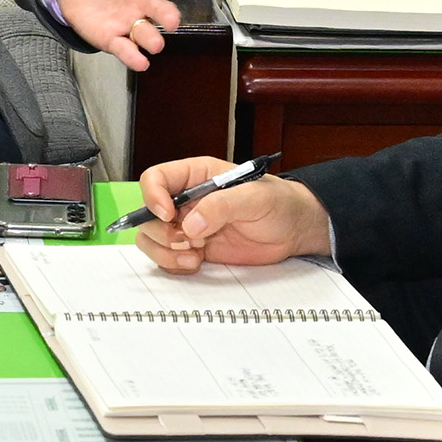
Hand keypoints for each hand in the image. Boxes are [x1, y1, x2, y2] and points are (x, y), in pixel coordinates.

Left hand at [51, 0, 194, 71]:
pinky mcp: (113, 36)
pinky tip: (139, 62)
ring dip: (152, 40)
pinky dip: (133, 56)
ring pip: (147, 33)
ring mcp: (131, 19)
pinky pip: (126, 48)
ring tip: (154, 44)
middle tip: (170, 20)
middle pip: (162, 10)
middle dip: (168, 16)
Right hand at [128, 160, 333, 272]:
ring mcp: (188, 227)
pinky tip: (197, 263)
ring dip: (165, 252)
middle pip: (147, 214)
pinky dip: (174, 265)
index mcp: (196, 176)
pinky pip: (167, 259)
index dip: (153, 196)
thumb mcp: (254, 197)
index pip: (156, 178)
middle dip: (161, 232)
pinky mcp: (194, 250)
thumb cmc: (279, 203)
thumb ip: (222, 205)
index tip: (168, 214)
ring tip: (193, 256)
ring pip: (152, 238)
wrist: (294, 230)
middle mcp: (186, 201)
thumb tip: (190, 225)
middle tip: (188, 241)